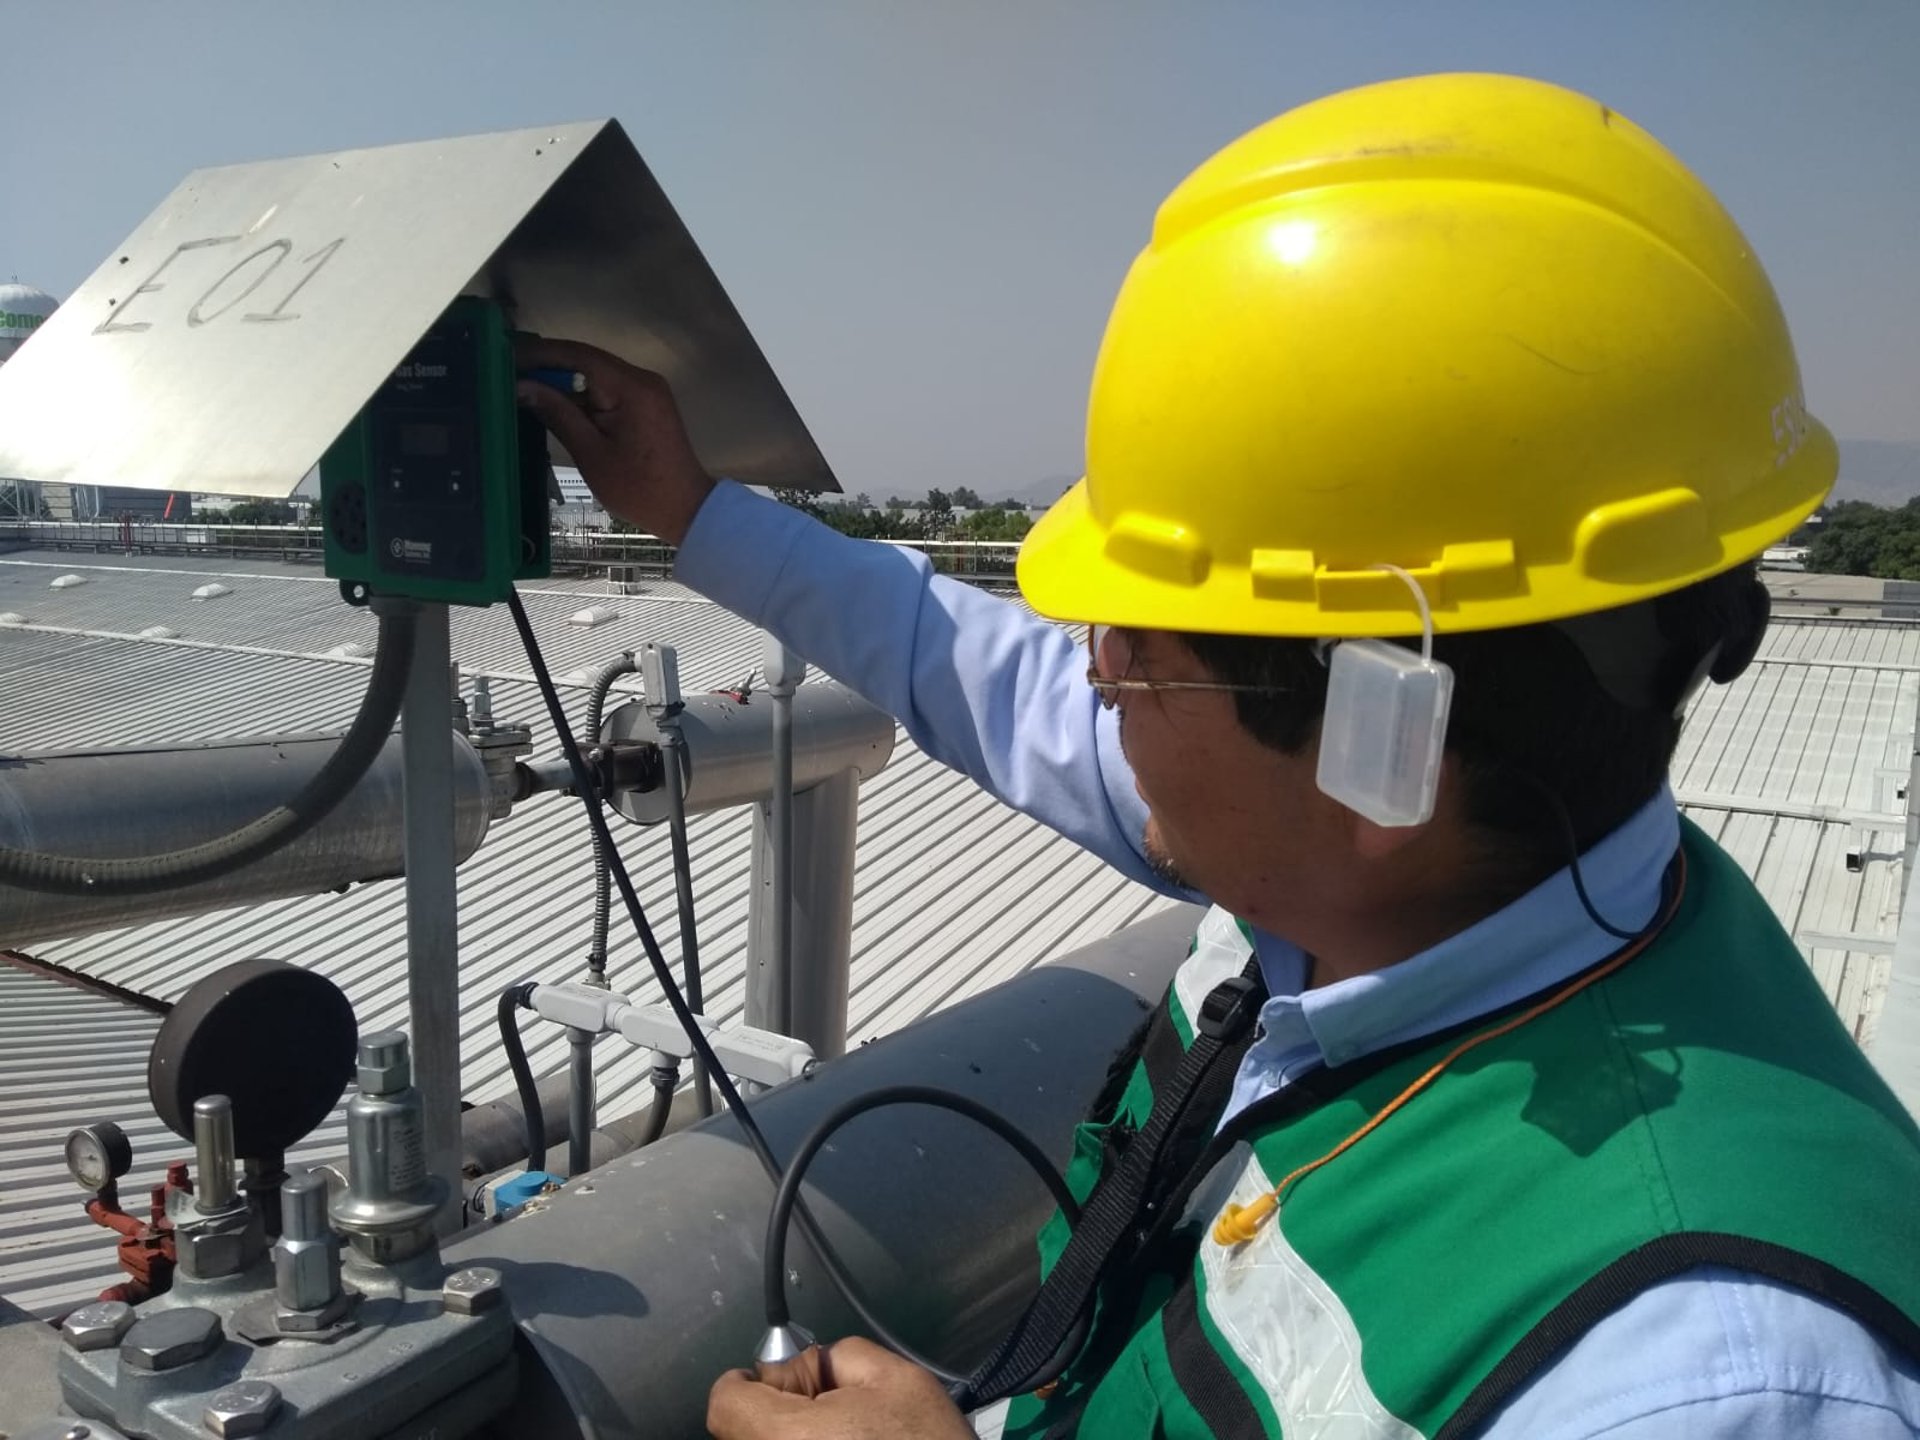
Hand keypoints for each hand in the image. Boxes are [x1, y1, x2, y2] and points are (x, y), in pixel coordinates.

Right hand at [515, 336, 715, 544]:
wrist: (686, 509)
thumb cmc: (638, 488)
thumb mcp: (590, 453)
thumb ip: (557, 413)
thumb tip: (523, 387)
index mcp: (631, 387)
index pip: (579, 355)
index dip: (541, 354)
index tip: (507, 357)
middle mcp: (642, 379)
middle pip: (587, 361)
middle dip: (547, 366)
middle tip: (508, 373)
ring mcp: (646, 390)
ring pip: (595, 375)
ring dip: (562, 381)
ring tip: (523, 387)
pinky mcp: (646, 404)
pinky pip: (607, 389)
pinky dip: (580, 394)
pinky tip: (553, 402)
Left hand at [707, 1337, 972, 1439]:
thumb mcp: (898, 1379)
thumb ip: (843, 1355)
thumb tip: (815, 1365)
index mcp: (788, 1437)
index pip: (725, 1403)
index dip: (747, 1380)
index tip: (776, 1376)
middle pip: (741, 1430)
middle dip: (778, 1405)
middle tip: (826, 1402)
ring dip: (791, 1435)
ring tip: (841, 1432)